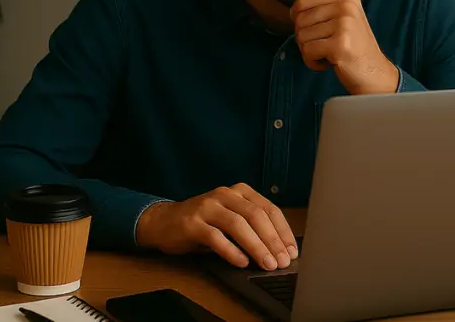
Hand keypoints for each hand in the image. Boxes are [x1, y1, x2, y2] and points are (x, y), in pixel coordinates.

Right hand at [135, 183, 297, 269]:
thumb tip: (279, 249)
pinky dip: (231, 250)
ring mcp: (207, 206)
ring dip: (256, 246)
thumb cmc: (203, 223)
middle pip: (256, 215)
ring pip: (238, 225)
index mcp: (240, 191)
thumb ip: (252, 227)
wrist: (163, 222)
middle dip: (272, 240)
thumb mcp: (230, 219)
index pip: (269, 209)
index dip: (283, 231)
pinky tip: (242, 262)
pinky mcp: (192, 223)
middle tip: (282, 260)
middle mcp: (225, 194)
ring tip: (267, 263)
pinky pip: (215, 237)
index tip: (291, 251)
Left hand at [290, 0, 399, 94]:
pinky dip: (313, 62)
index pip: (302, 1)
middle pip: (300, 20)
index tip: (313, 32)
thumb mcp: (342, 19)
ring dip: (310, 52)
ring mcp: (344, 25)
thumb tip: (292, 11)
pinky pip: (307, 51)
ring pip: (301, 36)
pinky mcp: (340, 45)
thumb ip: (321, 9)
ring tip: (329, 55)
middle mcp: (346, 6)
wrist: (375, 73)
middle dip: (305, 38)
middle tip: (323, 47)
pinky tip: (329, 63)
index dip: (298, 19)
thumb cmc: (353, 48)